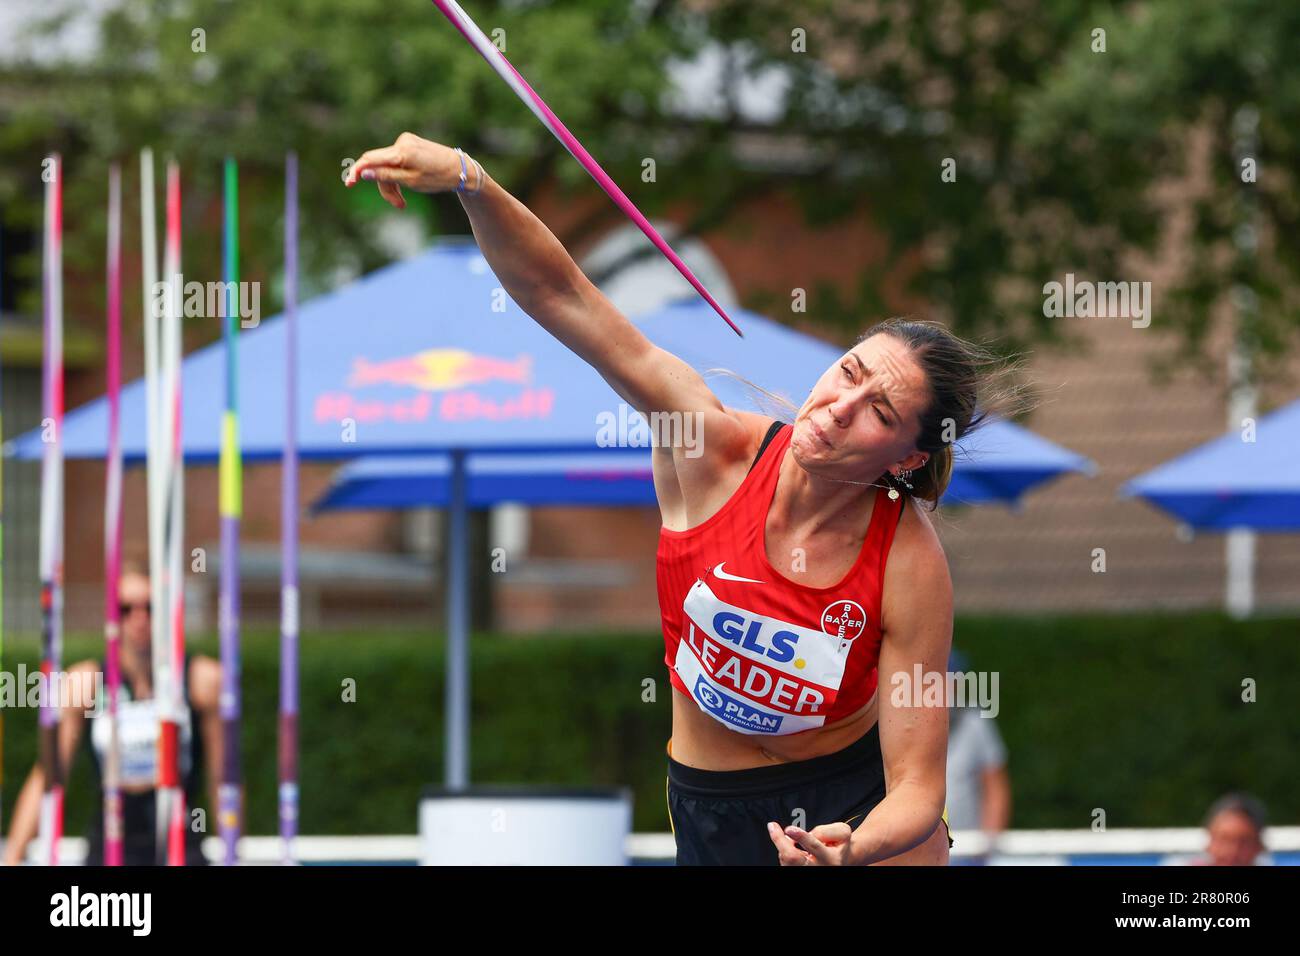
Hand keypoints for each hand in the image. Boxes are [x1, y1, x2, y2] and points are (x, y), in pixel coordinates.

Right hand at [344, 132, 473, 208]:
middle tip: (397, 205)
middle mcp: (402, 142)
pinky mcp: (410, 144)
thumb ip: (386, 176)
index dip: (357, 171)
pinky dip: (398, 176)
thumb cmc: (438, 177)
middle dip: (384, 187)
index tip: (349, 184)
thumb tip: (363, 173)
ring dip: (392, 184)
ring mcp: (406, 141)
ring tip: (403, 202)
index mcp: (402, 152)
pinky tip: (408, 185)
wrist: (461, 169)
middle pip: (379, 165)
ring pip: (387, 165)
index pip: (370, 159)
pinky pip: (396, 161)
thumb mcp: (412, 181)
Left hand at [768, 820, 856, 865]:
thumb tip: (805, 834)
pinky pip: (784, 861)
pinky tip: (787, 844)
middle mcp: (817, 868)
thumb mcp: (842, 833)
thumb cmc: (839, 845)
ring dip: (782, 843)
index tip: (789, 829)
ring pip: (785, 859)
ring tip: (784, 834)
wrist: (840, 861)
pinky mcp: (796, 872)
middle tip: (773, 827)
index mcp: (830, 858)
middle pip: (792, 858)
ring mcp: (805, 872)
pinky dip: (783, 850)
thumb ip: (826, 830)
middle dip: (780, 841)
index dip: (800, 836)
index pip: (813, 846)